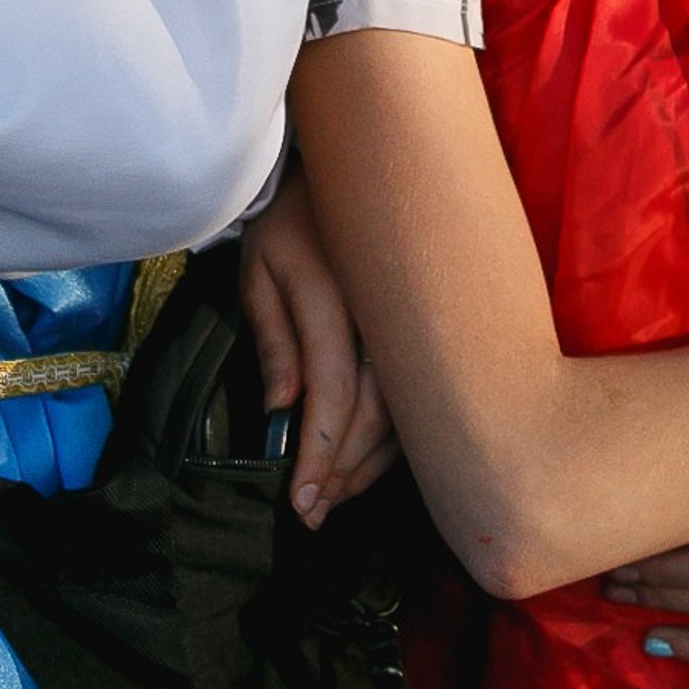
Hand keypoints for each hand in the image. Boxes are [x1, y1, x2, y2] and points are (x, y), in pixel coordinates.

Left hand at [240, 173, 397, 527]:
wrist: (353, 175)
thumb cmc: (289, 224)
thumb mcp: (261, 270)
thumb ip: (273, 339)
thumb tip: (279, 409)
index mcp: (335, 301)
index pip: (332, 395)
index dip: (320, 454)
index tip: (301, 501)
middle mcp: (384, 320)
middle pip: (376, 417)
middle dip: (344, 472)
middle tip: (313, 512)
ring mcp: (411, 327)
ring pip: (405, 415)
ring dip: (370, 466)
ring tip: (334, 496)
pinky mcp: (426, 334)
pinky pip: (419, 400)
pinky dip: (395, 441)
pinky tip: (368, 462)